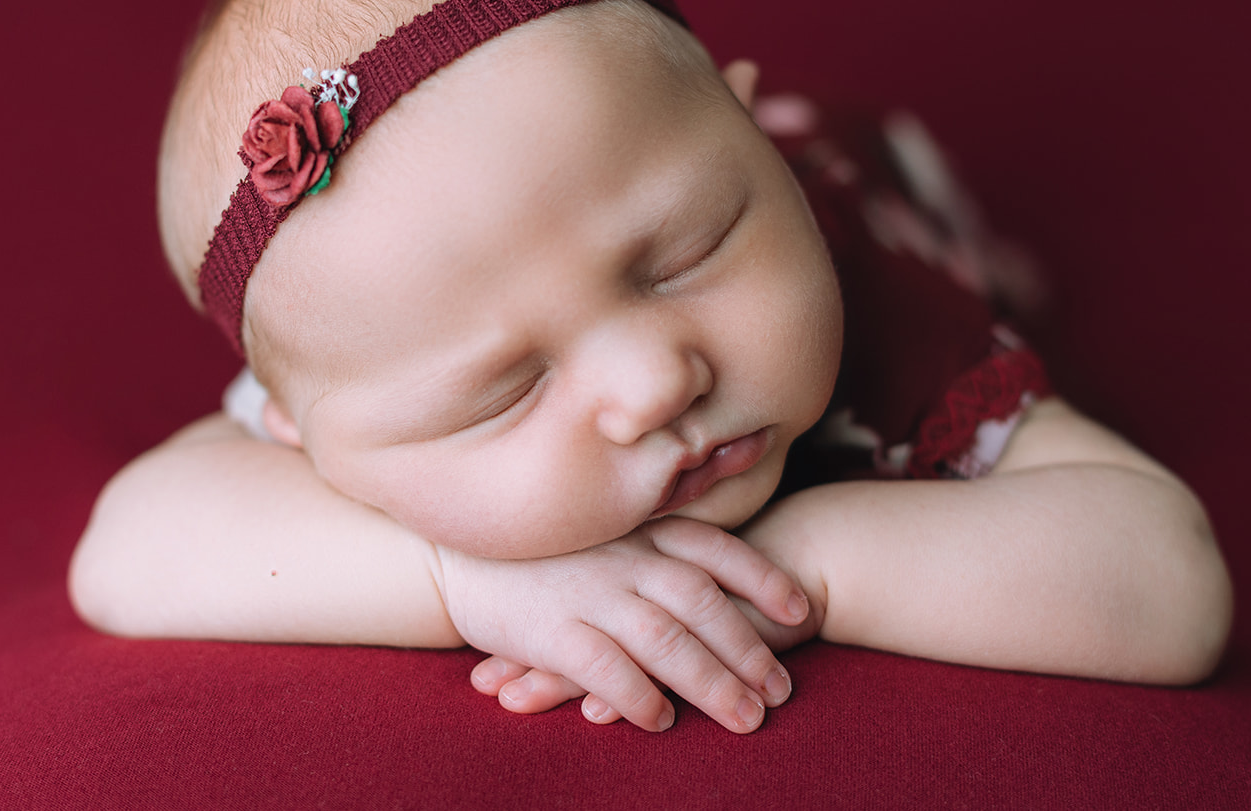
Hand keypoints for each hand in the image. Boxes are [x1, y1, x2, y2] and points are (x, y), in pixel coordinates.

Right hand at [432, 518, 809, 732]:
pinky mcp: (550, 628)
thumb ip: (651, 544)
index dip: (762, 579)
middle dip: (749, 649)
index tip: (799, 610)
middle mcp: (622, 557)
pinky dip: (638, 695)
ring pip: (666, 640)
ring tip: (746, 719)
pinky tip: (661, 720)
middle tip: (782, 691)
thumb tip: (712, 571)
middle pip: (703, 604)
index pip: (715, 549)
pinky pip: (605, 667)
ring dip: (712, 683)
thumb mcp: (601, 531)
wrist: (450, 555)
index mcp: (638, 529)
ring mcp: (588, 591)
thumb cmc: (537, 550)